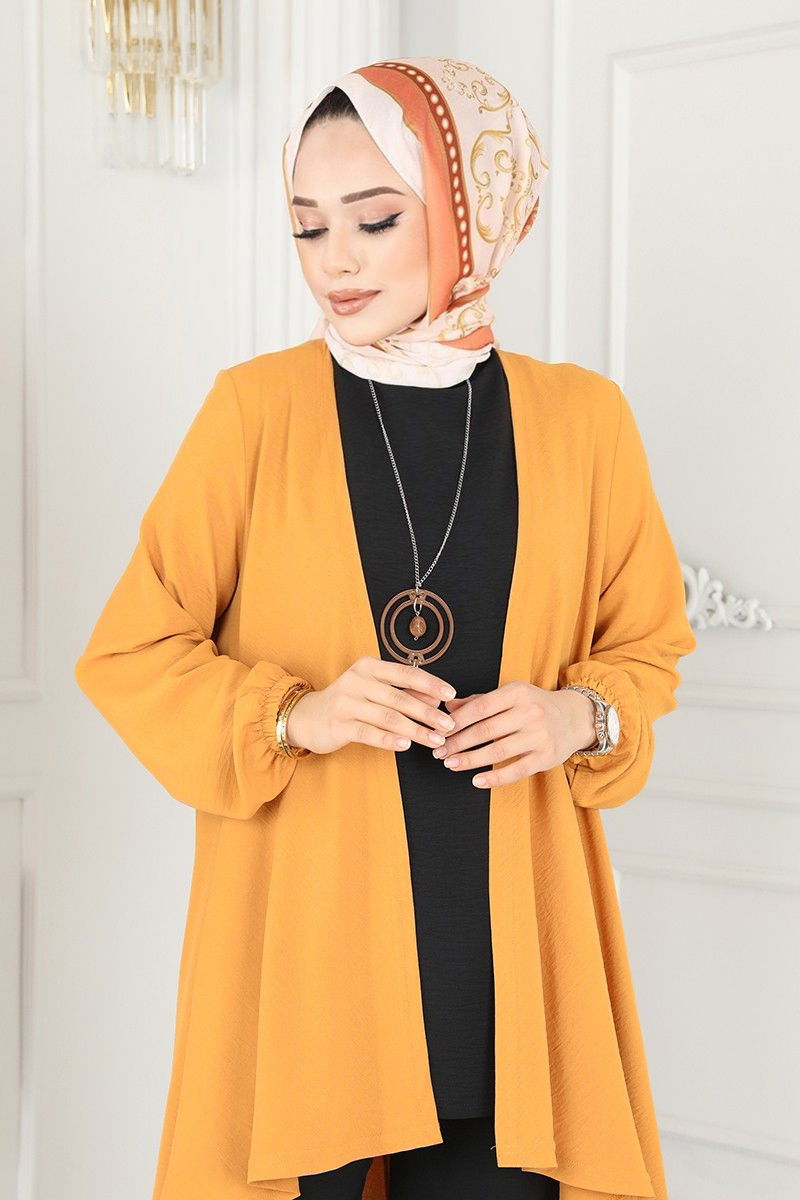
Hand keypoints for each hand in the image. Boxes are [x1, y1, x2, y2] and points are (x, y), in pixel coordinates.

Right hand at [285, 655, 457, 754]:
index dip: (430, 684)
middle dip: (428, 712)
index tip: (451, 694)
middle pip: (400, 697)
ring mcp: (346, 702)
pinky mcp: (338, 724)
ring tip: (435, 740)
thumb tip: (436, 700)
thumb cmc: (349, 703)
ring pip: (388, 716)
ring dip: (415, 730)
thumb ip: (403, 692)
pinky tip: (406, 746)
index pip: (406, 673)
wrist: (307, 717)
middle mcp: (357, 680)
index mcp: (369, 667)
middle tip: (449, 724)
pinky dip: (389, 740)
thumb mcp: (374, 691)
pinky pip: (368, 732)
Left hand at [431, 681, 596, 787]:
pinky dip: (494, 778)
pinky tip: (476, 780)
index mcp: (517, 692)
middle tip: (439, 751)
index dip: (457, 721)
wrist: (574, 717)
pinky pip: (516, 770)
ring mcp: (539, 736)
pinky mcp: (546, 757)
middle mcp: (530, 712)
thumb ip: (479, 701)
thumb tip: (447, 708)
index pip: (480, 707)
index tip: (439, 731)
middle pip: (485, 731)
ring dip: (470, 760)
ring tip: (451, 764)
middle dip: (457, 743)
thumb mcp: (510, 695)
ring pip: (498, 752)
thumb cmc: (534, 705)